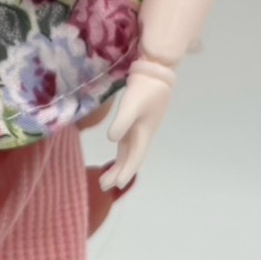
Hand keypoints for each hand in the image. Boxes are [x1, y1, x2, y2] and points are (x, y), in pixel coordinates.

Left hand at [99, 59, 175, 192]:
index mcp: (143, 134)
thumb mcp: (130, 105)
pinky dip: (122, 154)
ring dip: (119, 165)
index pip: (134, 158)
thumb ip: (121, 122)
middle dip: (119, 173)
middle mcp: (142, 135)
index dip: (125, 172)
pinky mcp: (135, 121)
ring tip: (106, 178)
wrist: (156, 73)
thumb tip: (111, 140)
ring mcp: (139, 129)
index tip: (116, 184)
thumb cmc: (145, 90)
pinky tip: (117, 156)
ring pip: (128, 152)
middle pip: (130, 159)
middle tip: (104, 186)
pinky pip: (127, 144)